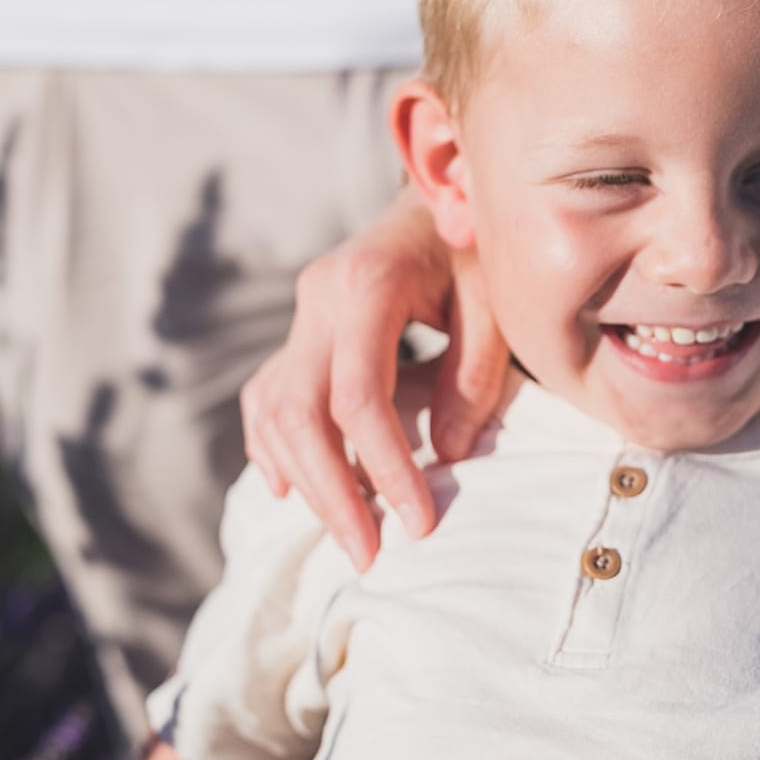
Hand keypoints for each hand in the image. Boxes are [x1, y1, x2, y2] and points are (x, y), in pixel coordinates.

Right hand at [237, 186, 509, 565]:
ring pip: (274, 413)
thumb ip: (472, 375)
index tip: (418, 522)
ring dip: (306, 481)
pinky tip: (295, 489)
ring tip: (348, 535)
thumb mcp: (494, 303)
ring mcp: (298, 318)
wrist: (439, 203)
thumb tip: (445, 455)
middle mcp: (315, 300)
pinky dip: (275, 449)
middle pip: (299, 414)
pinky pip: (265, 400)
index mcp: (364, 283)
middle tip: (368, 556)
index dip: (385, 466)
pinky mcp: (295, 336)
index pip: (357, 396)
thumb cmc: (474, 252)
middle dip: (332, 493)